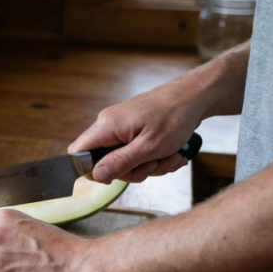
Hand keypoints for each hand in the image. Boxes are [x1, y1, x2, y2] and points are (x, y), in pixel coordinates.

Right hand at [69, 80, 201, 183]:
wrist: (195, 97)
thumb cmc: (175, 116)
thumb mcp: (149, 147)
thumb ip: (120, 162)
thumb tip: (95, 175)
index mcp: (107, 126)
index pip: (78, 152)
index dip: (91, 170)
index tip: (116, 174)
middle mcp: (109, 125)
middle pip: (105, 162)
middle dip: (133, 170)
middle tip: (154, 164)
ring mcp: (122, 127)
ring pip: (124, 160)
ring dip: (149, 165)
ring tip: (170, 156)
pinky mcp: (133, 129)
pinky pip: (135, 152)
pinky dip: (153, 157)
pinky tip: (171, 153)